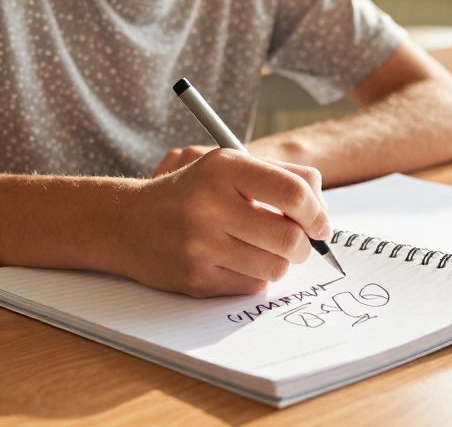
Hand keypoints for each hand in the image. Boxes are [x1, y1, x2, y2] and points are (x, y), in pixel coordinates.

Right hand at [116, 149, 330, 296]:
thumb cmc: (194, 191)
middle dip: (305, 245)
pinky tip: (238, 261)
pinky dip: (256, 277)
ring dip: (280, 262)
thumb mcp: (231, 165)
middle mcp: (210, 205)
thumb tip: (322, 212)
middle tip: (300, 243)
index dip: (317, 213)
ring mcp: (200, 244)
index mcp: (224, 168)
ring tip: (265, 250)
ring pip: (275, 268)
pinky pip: (252, 286)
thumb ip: (283, 176)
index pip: (294, 193)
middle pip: (290, 237)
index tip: (320, 224)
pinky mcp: (195, 278)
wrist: (128, 222)